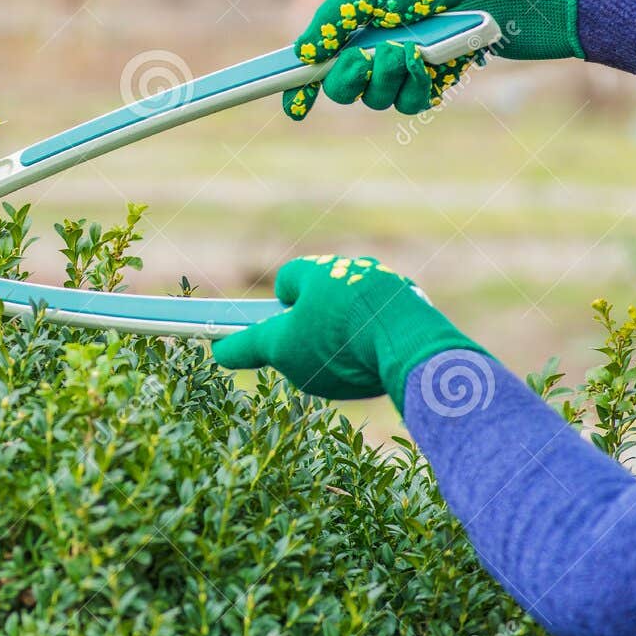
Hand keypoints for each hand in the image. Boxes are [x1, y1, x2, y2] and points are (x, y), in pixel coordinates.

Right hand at [211, 255, 484, 410]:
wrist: (410, 345)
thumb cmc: (335, 341)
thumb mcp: (282, 349)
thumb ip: (249, 347)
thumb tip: (219, 350)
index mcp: (317, 271)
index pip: (288, 279)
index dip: (279, 307)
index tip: (280, 332)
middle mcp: (354, 270)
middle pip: (324, 294)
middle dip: (316, 322)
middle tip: (314, 355)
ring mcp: (388, 287)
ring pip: (358, 308)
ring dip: (350, 331)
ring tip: (352, 365)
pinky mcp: (416, 308)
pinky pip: (388, 322)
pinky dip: (380, 340)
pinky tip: (380, 365)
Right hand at [282, 0, 581, 121]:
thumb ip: (337, 15)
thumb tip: (304, 53)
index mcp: (358, 20)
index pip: (318, 58)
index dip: (299, 84)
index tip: (291, 105)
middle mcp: (376, 47)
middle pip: (340, 87)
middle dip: (349, 78)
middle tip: (367, 59)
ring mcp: (404, 68)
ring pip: (374, 99)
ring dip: (388, 78)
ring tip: (413, 51)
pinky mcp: (433, 83)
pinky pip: (409, 103)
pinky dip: (418, 86)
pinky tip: (435, 63)